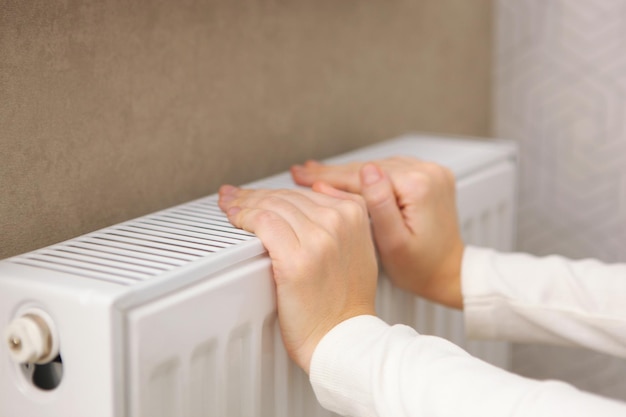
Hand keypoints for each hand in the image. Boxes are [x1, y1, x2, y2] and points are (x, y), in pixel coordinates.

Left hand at [218, 185, 377, 372]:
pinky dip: (243, 216)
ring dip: (244, 202)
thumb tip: (318, 190)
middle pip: (285, 196)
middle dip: (255, 194)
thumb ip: (343, 219)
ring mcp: (318, 239)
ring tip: (228, 204)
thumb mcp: (359, 249)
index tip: (256, 193)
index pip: (304, 192)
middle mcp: (338, 222)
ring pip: (272, 205)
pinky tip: (234, 217)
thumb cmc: (346, 302)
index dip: (274, 191)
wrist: (342, 337)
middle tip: (234, 196)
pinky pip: (263, 222)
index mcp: (354, 215)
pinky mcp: (296, 259)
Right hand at [291, 157, 464, 308]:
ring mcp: (431, 172)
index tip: (302, 175)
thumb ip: (378, 204)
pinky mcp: (429, 177)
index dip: (328, 177)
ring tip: (317, 174)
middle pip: (369, 168)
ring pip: (378, 166)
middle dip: (334, 172)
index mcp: (419, 185)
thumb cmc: (421, 267)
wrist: (449, 273)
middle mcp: (428, 173)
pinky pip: (391, 169)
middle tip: (302, 171)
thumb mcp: (393, 242)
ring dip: (348, 172)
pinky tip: (349, 176)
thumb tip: (365, 171)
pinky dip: (368, 174)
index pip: (361, 176)